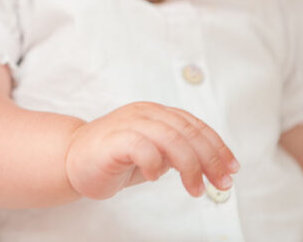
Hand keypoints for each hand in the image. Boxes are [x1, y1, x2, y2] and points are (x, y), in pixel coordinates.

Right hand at [65, 102, 238, 199]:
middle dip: (210, 159)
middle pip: (187, 131)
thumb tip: (213, 164)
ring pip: (171, 137)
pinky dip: (155, 163)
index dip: (217, 147)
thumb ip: (177, 151)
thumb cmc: (113, 158)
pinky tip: (156, 177)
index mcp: (155, 113)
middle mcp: (144, 113)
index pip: (194, 125)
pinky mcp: (112, 140)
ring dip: (190, 166)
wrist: (71, 159)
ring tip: (195, 189)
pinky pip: (142, 146)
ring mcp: (127, 124)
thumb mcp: (153, 153)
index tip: (231, 170)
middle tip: (220, 184)